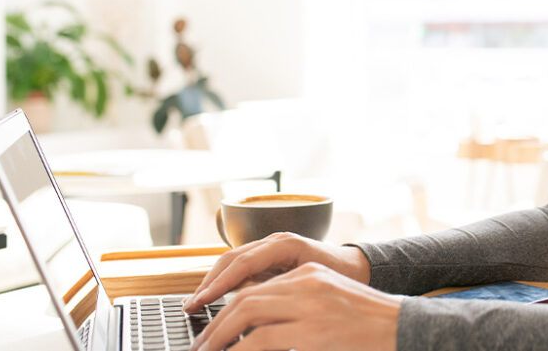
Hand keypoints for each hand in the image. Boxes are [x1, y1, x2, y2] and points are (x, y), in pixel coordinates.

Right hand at [183, 232, 370, 313]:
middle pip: (230, 259)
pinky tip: (213, 299)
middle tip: (190, 307)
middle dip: (208, 283)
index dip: (218, 284)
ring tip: (195, 305)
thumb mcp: (316, 285)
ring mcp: (270, 247)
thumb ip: (285, 293)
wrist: (357, 267)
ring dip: (212, 283)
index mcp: (286, 244)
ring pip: (232, 263)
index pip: (242, 263)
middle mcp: (274, 241)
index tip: (200, 302)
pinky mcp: (269, 258)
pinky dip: (225, 282)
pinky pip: (241, 268)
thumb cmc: (342, 278)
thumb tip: (257, 306)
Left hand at [189, 262, 399, 350]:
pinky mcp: (313, 331)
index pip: (255, 286)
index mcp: (309, 273)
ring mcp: (310, 305)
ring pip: (246, 313)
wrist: (407, 329)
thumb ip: (299, 309)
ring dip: (219, 338)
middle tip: (201, 347)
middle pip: (244, 298)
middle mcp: (307, 282)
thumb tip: (256, 332)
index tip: (211, 330)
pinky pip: (260, 341)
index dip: (225, 308)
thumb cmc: (371, 326)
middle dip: (215, 325)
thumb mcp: (332, 305)